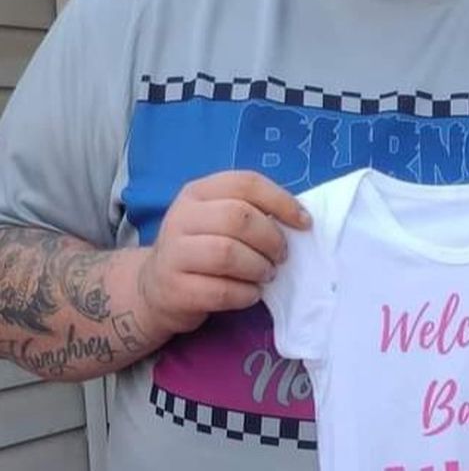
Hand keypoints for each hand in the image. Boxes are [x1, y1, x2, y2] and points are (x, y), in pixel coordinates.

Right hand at [136, 170, 310, 336]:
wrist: (155, 288)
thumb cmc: (203, 248)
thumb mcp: (219, 219)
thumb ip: (252, 211)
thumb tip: (300, 220)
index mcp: (198, 192)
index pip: (246, 183)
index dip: (282, 201)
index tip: (304, 223)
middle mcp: (181, 217)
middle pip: (238, 217)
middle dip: (270, 238)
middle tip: (281, 256)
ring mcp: (172, 254)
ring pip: (227, 254)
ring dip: (258, 267)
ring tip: (266, 274)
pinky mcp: (173, 289)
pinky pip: (220, 291)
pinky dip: (245, 294)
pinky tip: (250, 294)